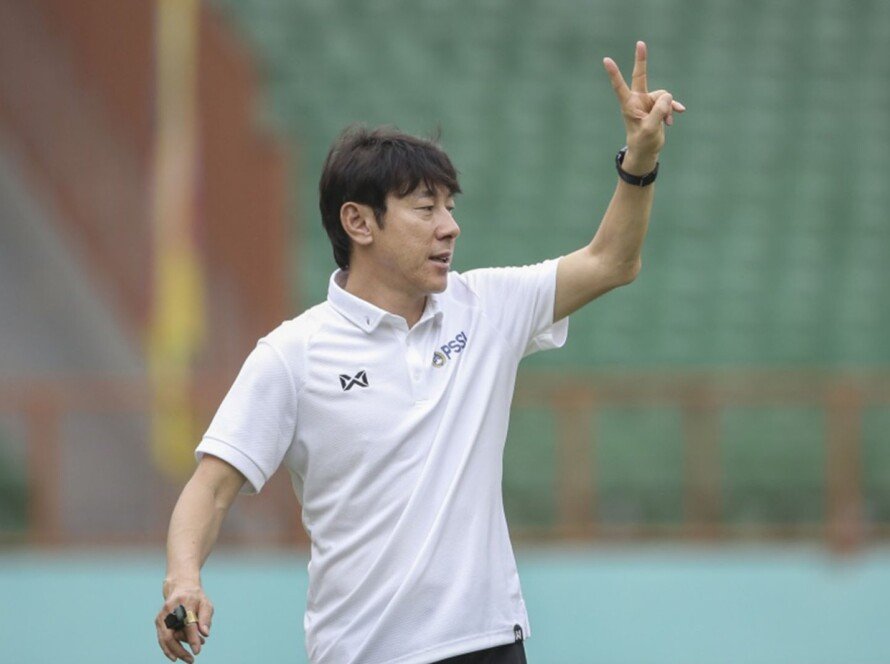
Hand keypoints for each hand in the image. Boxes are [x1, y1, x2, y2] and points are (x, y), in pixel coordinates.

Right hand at [155, 581, 213, 662]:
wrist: (181, 588)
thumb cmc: (196, 598)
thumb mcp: (206, 604)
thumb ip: (206, 618)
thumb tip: (205, 634)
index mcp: (185, 602)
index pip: (188, 624)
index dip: (193, 638)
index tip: (197, 651)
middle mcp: (170, 609)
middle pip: (172, 634)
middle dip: (180, 650)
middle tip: (191, 660)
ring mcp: (162, 615)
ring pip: (165, 638)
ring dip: (176, 651)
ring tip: (188, 659)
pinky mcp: (158, 620)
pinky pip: (162, 638)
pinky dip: (168, 649)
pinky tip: (176, 657)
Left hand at [603, 41, 684, 169]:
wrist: (647, 151)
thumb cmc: (643, 142)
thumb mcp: (651, 128)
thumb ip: (659, 111)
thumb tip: (668, 97)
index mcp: (629, 105)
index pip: (620, 86)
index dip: (614, 73)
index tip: (606, 60)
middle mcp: (637, 100)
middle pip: (641, 76)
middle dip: (641, 60)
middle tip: (640, 42)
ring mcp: (647, 102)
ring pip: (663, 95)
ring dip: (668, 107)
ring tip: (667, 121)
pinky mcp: (656, 106)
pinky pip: (668, 101)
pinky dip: (673, 108)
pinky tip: (677, 116)